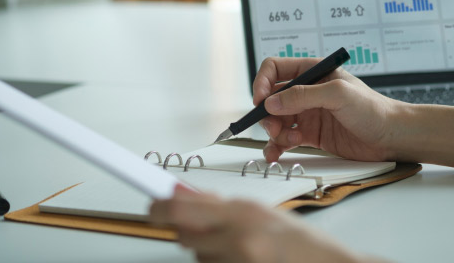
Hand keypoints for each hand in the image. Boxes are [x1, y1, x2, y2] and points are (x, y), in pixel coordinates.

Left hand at [149, 185, 371, 262]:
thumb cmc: (303, 244)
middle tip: (209, 230)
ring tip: (239, 250)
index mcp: (242, 213)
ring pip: (198, 258)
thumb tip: (185, 196)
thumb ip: (222, 206)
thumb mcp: (262, 213)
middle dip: (189, 232)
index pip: (181, 208)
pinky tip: (244, 260)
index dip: (158, 208)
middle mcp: (237, 239)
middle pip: (184, 236)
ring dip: (208, 253)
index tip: (151, 206)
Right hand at [253, 57, 401, 161]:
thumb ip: (303, 96)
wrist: (392, 137)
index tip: (260, 101)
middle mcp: (307, 92)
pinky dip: (276, 147)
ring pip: (275, 121)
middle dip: (266, 114)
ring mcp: (308, 114)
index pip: (275, 69)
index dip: (262, 83)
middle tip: (274, 128)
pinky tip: (277, 154)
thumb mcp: (338, 94)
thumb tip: (270, 102)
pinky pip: (284, 139)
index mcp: (313, 72)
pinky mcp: (311, 135)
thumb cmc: (373, 109)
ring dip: (273, 132)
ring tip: (286, 141)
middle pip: (271, 98)